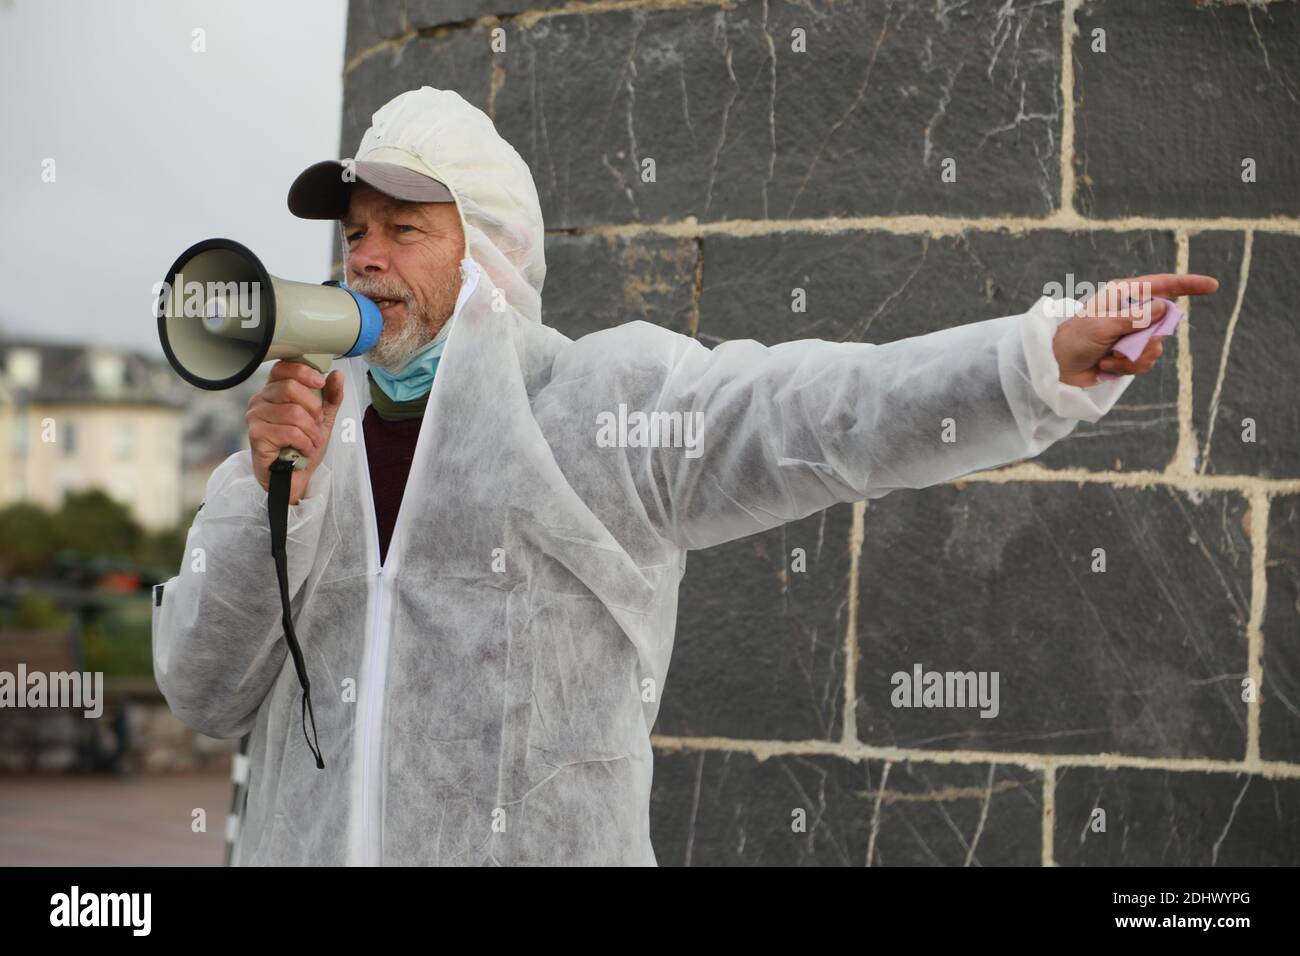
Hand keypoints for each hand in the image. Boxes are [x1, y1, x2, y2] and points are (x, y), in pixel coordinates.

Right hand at [247, 361, 344, 504]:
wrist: (294, 477)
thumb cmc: (303, 445)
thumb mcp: (323, 418)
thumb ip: (331, 396)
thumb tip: (337, 374)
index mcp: (274, 391)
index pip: (283, 368)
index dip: (303, 372)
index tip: (320, 383)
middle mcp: (261, 400)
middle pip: (290, 388)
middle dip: (313, 408)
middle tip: (317, 424)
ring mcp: (255, 417)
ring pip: (293, 412)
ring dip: (311, 430)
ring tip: (313, 440)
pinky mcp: (256, 435)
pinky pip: (289, 432)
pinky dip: (305, 443)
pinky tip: (304, 449)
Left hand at [1052, 273, 1219, 386]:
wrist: (1057, 367)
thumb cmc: (1073, 340)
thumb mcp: (1102, 326)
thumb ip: (1133, 318)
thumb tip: (1163, 306)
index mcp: (1123, 295)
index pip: (1162, 285)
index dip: (1188, 285)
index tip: (1212, 286)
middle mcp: (1131, 313)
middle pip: (1163, 323)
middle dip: (1147, 339)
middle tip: (1123, 345)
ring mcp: (1131, 335)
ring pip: (1156, 347)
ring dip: (1132, 357)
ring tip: (1108, 357)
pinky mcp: (1128, 355)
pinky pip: (1145, 362)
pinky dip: (1126, 367)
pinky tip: (1106, 365)